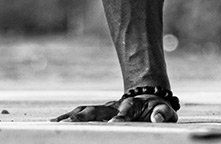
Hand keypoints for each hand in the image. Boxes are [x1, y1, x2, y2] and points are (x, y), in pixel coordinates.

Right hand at [52, 95, 177, 122]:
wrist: (146, 96)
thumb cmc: (156, 108)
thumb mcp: (165, 110)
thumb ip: (163, 113)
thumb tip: (156, 118)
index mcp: (132, 106)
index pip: (126, 111)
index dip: (121, 117)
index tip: (115, 123)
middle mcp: (114, 106)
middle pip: (98, 109)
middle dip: (86, 116)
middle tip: (73, 122)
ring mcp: (104, 109)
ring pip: (86, 111)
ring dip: (72, 117)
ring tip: (58, 122)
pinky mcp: (97, 113)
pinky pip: (81, 114)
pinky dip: (68, 118)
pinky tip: (56, 122)